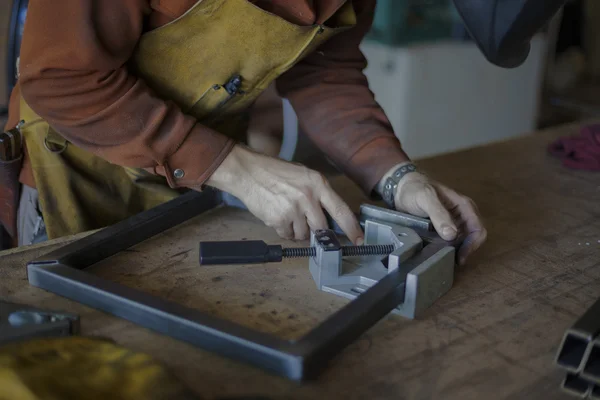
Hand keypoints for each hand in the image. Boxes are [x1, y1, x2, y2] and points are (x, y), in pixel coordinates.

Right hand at [206, 145, 363, 243]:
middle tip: (308, 225)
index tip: (359, 240)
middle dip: (316, 232)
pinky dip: (283, 230)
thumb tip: (330, 217)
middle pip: (321, 228)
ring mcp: (293, 210)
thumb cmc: (276, 172)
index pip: (341, 210)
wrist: (248, 172)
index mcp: (318, 184)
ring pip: (303, 234)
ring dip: (297, 230)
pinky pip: (287, 235)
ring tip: (287, 214)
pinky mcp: (278, 220)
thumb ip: (318, 194)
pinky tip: (277, 216)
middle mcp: (308, 197)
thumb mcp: (303, 175)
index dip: (352, 228)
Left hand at [392, 170, 486, 264]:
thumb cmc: (415, 189)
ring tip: (446, 259)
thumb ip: (438, 214)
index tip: (460, 257)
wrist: (402, 188)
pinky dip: (449, 248)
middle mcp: (463, 214)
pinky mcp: (444, 227)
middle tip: (453, 261)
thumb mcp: (425, 198)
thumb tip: (452, 235)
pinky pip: (452, 240)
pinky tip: (440, 254)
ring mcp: (454, 221)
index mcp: (464, 205)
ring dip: (458, 250)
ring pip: (463, 240)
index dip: (472, 245)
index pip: (478, 229)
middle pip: (473, 237)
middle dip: (466, 250)